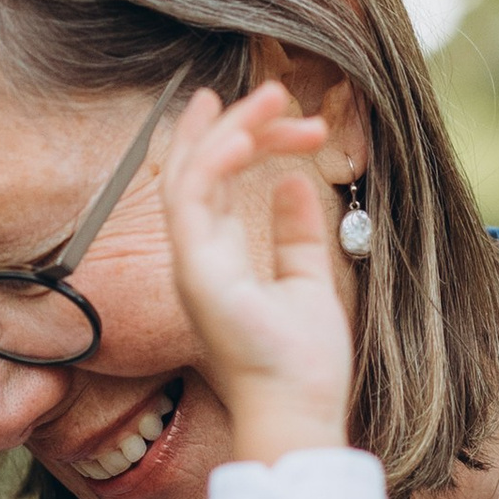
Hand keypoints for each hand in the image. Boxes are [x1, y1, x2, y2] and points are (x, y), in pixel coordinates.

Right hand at [160, 79, 352, 462]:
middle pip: (200, 168)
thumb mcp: (307, 281)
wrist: (299, 407)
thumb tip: (297, 182)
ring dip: (229, 128)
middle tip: (277, 91)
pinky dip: (214, 160)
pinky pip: (193, 198)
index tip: (287, 115)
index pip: (216, 182)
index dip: (243, 139)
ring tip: (271, 98)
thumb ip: (296, 234)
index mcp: (218, 259)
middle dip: (233, 122)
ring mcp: (191, 263)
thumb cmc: (302, 362)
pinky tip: (247, 135)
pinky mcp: (196, 270)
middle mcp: (196, 257)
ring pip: (191, 172)